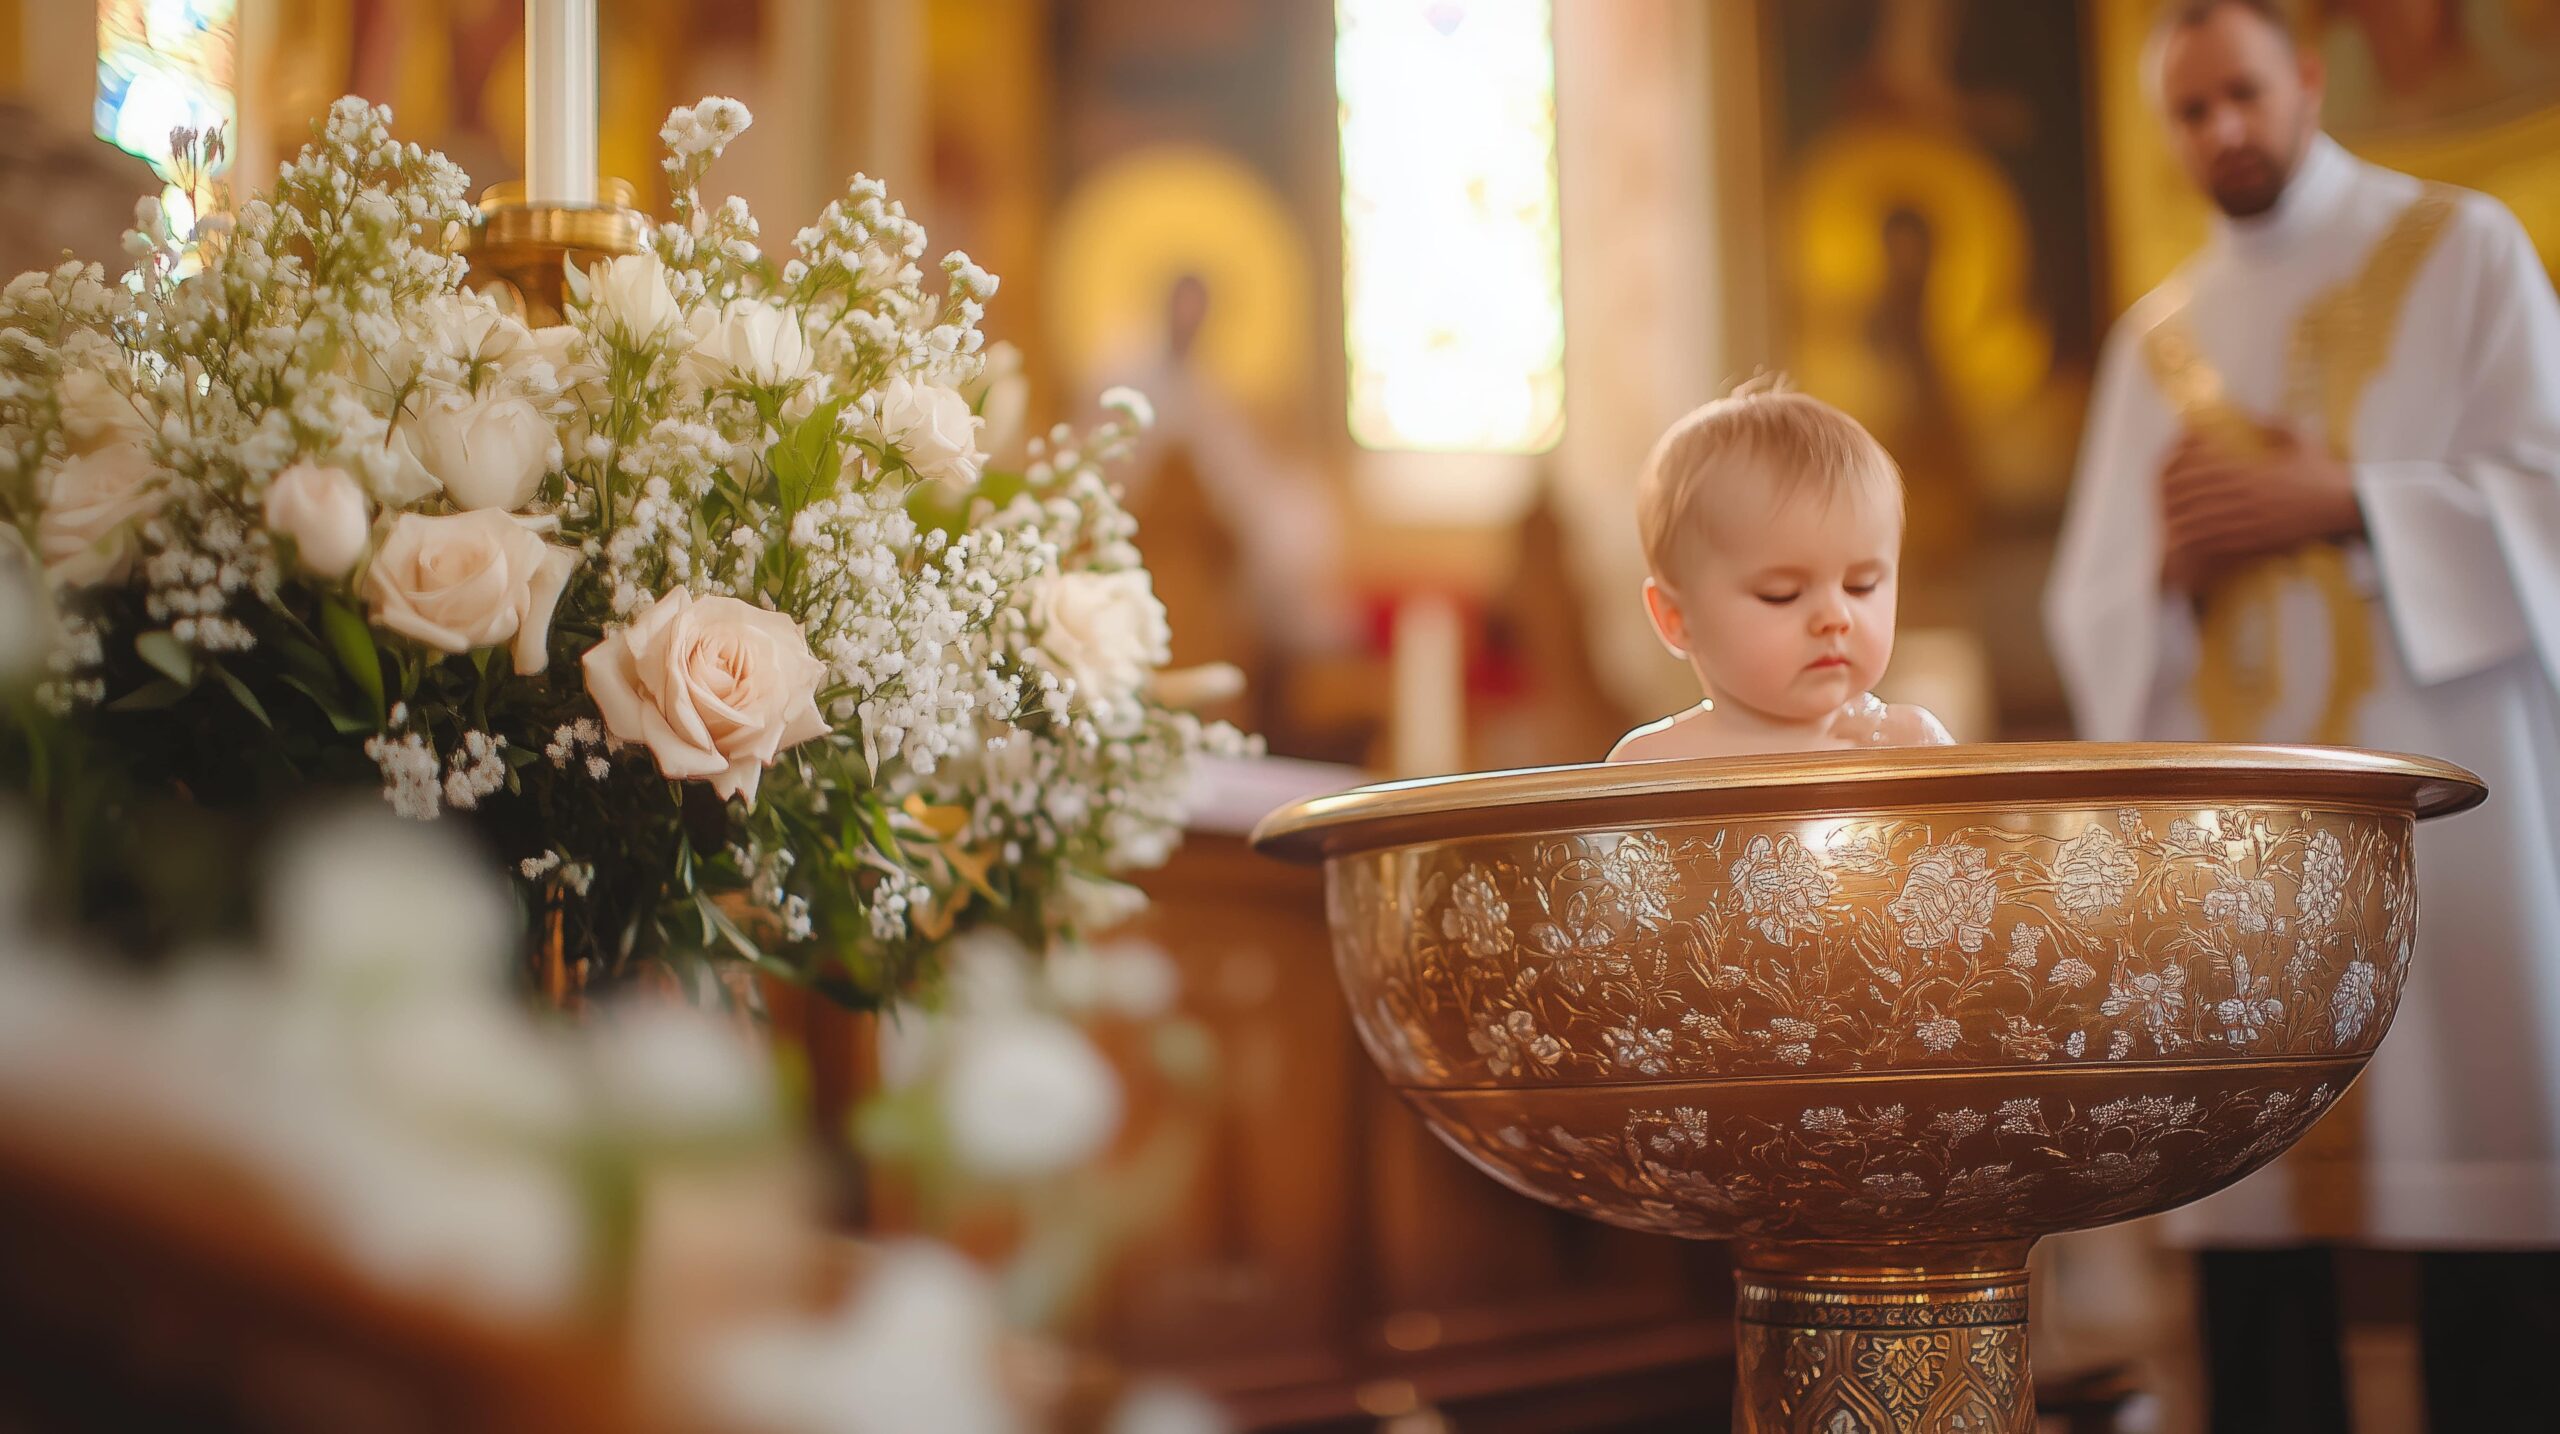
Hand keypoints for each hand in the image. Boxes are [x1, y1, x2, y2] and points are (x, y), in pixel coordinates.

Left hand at [2157, 425, 2364, 587]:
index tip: (2171, 466)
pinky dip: (2197, 543)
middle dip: (2173, 494)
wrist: (2347, 507)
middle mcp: (2248, 493)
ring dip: (2180, 520)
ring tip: (2166, 520)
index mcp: (2254, 467)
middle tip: (2161, 496)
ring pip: (2201, 519)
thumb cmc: (2325, 472)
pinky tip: (2185, 543)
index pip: (2204, 464)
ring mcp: (2251, 518)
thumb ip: (2270, 424)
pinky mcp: (2256, 541)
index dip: (2181, 464)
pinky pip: (2218, 544)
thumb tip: (2245, 412)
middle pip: (2196, 492)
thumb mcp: (2299, 439)